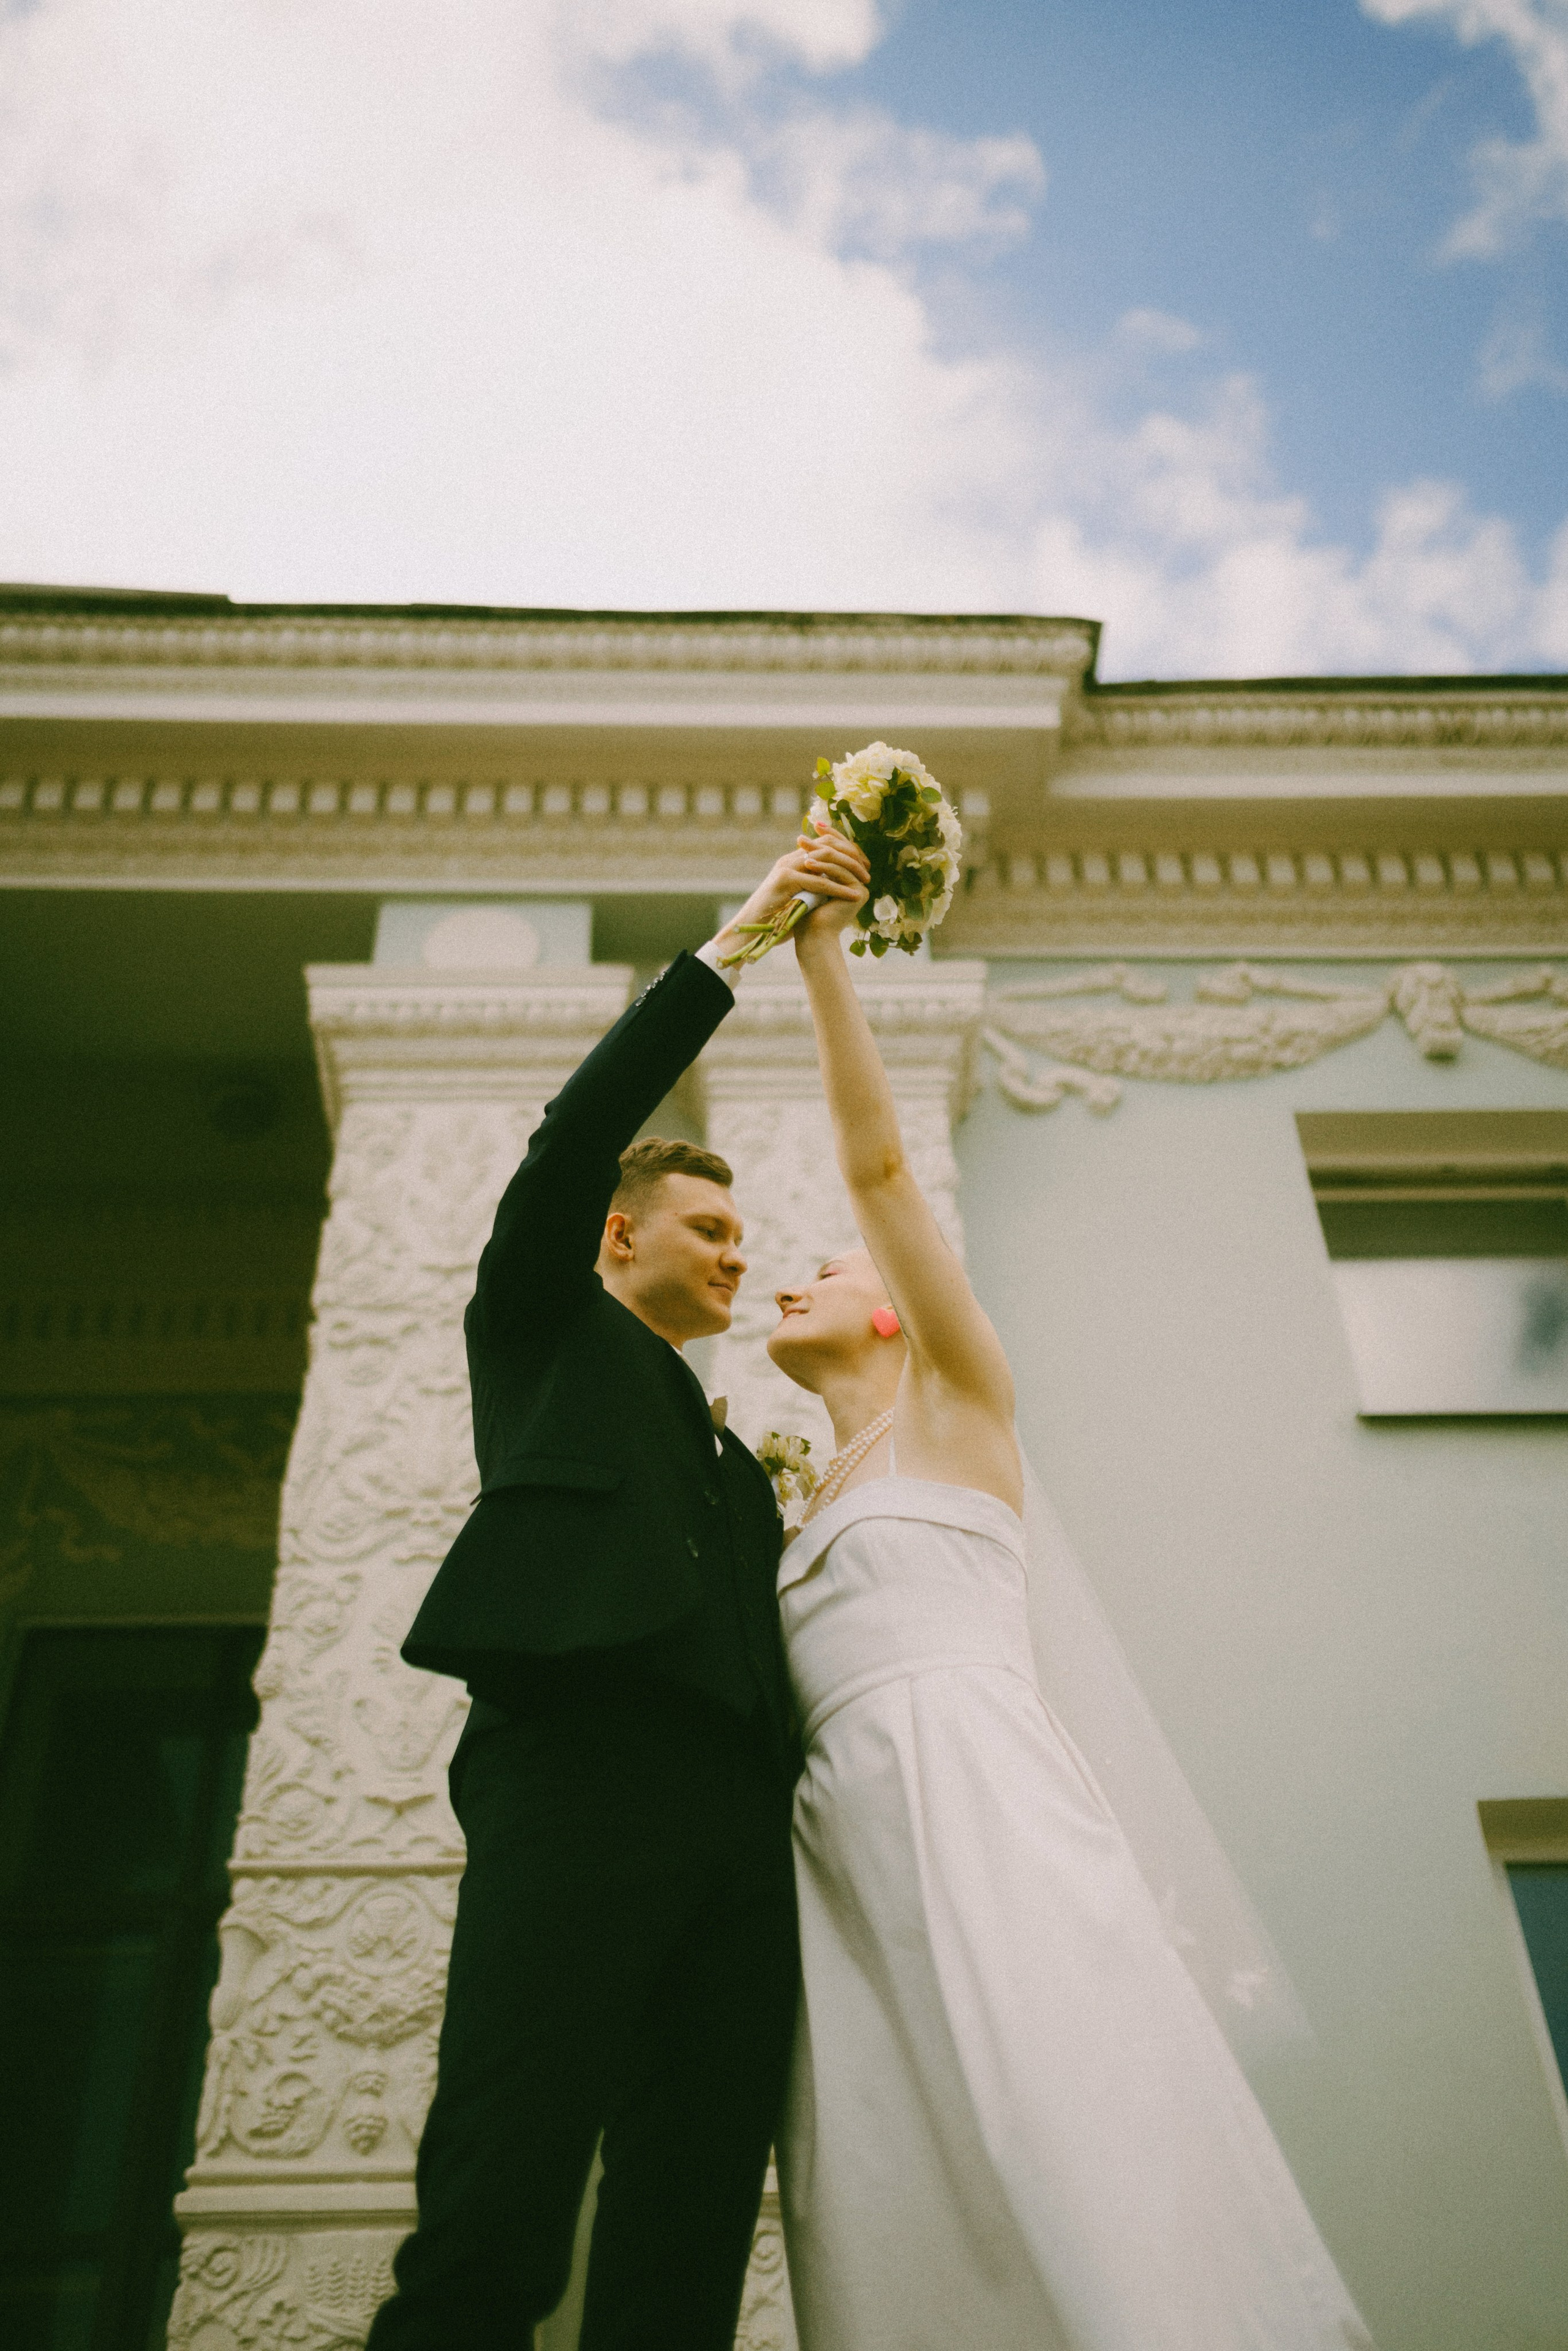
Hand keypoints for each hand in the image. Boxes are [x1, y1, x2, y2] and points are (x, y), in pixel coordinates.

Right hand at [715, 829, 868, 955]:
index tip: (863, 863)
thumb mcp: (797, 895)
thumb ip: (812, 886)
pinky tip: (853, 895)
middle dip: (851, 855)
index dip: (846, 850)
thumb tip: (834, 885)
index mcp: (792, 861)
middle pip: (827, 845)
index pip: (824, 843)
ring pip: (825, 858)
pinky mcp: (785, 881)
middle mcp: (789, 860)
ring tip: (865, 880)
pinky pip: (818, 882)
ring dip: (848, 868)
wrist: (750, 928)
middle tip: (867, 869)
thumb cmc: (773, 917)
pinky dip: (838, 888)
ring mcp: (786, 868)